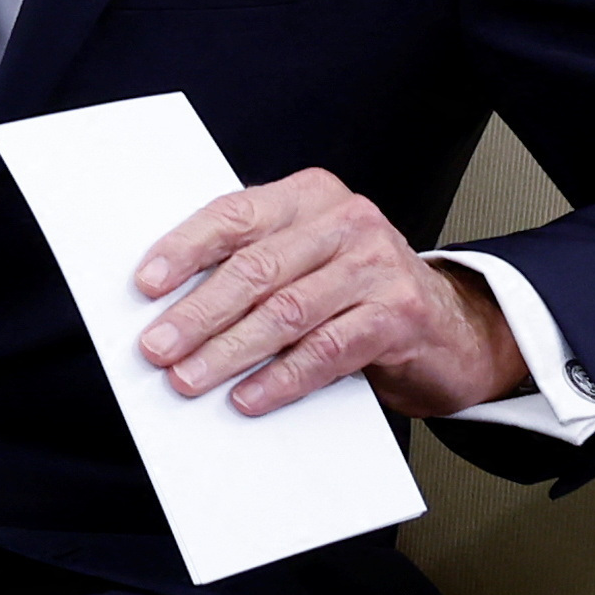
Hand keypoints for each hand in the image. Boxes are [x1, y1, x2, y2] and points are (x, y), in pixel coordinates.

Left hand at [132, 174, 529, 419]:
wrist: (449, 326)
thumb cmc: (354, 292)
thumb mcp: (304, 263)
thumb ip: (252, 266)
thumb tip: (164, 308)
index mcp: (309, 197)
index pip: (235, 214)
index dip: (185, 249)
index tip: (145, 284)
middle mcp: (347, 222)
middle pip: (257, 268)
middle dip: (198, 313)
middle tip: (156, 348)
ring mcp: (378, 266)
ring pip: (287, 312)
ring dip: (229, 351)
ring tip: (188, 379)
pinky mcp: (400, 315)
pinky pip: (327, 350)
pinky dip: (281, 378)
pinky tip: (248, 397)